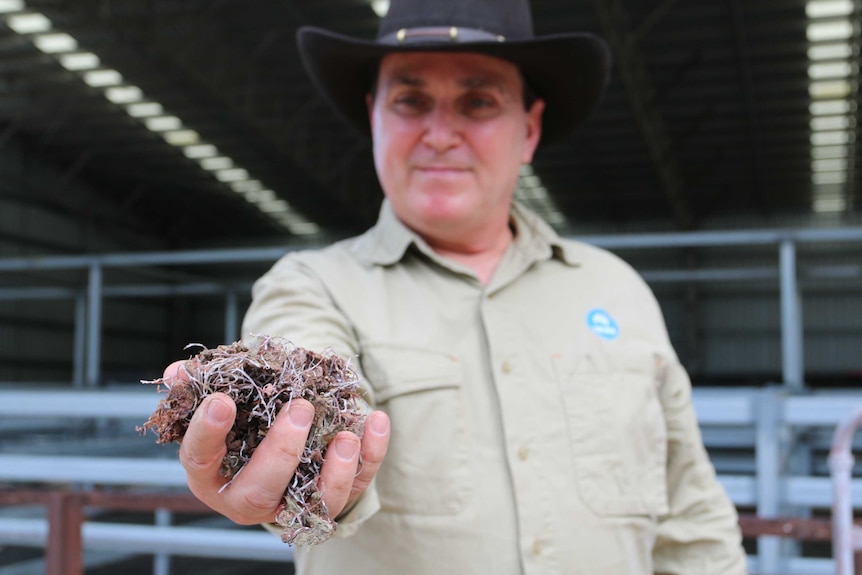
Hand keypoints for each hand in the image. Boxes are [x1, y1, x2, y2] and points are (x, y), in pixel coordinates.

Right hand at [163, 360, 389, 524]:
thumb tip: (176, 373)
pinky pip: (357, 483)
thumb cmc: (245, 418)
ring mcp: (293, 501)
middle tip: (301, 410)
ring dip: (334, 471)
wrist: (285, 435)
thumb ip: (202, 386)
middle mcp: (250, 497)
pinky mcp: (335, 494)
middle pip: (260, 492)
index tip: (221, 401)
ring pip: (314, 502)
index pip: (200, 460)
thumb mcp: (222, 399)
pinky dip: (371, 454)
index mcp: (212, 473)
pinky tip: (376, 421)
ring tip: (345, 435)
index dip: (207, 433)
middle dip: (281, 452)